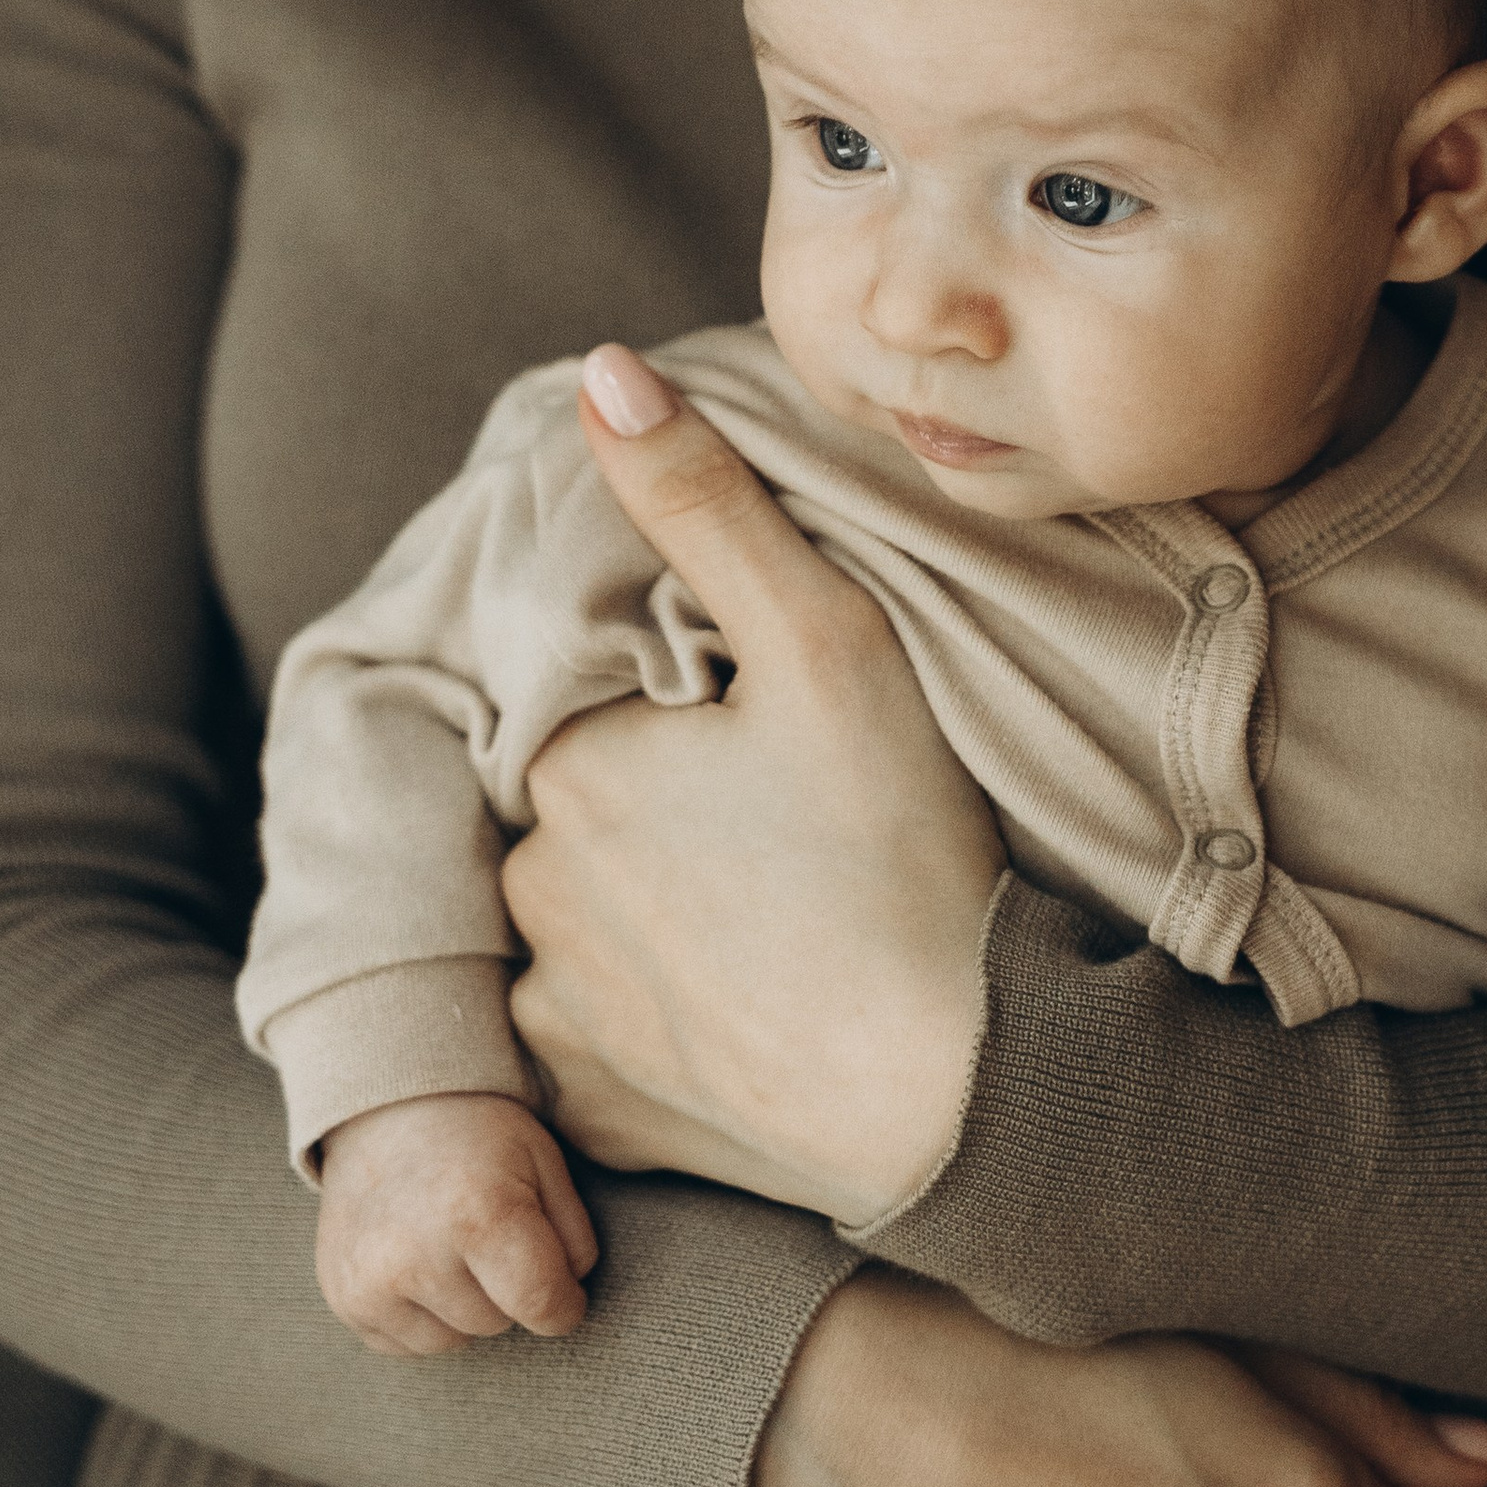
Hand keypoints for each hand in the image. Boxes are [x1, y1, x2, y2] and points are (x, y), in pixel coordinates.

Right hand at [314, 1091, 598, 1354]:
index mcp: (478, 1212)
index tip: (564, 1294)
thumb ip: (572, 1237)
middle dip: (506, 1290)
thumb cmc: (478, 1135)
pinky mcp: (343, 1299)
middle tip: (487, 1232)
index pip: (541, 1303)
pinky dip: (422, 1316)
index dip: (564, 1306)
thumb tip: (566, 1297)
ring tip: (449, 1243)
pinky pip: (407, 1344)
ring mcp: (371, 1282)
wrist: (386, 1107)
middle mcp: (416, 1255)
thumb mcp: (543, 1161)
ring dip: (463, 1307)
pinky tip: (416, 1260)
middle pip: (498, 1322)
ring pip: (453, 1341)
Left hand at [505, 345, 1005, 1221]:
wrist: (959, 1090)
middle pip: (582, 810)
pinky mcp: (591, 1115)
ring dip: (643, 916)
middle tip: (787, 836)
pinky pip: (590, 1045)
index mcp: (567, 761)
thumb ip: (705, 499)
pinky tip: (740, 1009)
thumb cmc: (901, 850)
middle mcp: (528, 885)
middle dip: (656, 810)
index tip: (765, 747)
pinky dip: (646, 1024)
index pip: (596, 702)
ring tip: (772, 924)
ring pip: (581, 922)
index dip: (683, 714)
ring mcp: (553, 1013)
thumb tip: (600, 370)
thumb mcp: (825, 640)